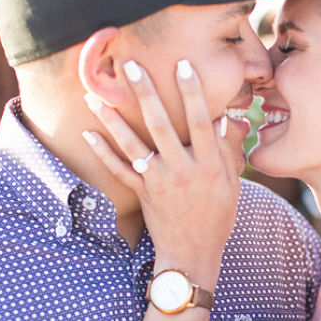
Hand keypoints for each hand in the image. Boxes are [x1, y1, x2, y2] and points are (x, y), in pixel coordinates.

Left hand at [83, 59, 239, 282]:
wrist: (193, 255)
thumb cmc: (217, 217)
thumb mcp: (232, 184)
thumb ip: (227, 151)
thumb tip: (227, 118)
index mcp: (207, 165)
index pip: (201, 121)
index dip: (192, 92)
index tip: (183, 65)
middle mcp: (181, 169)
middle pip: (161, 125)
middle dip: (146, 93)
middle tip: (132, 66)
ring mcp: (159, 181)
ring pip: (132, 144)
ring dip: (112, 119)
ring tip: (95, 96)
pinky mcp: (142, 193)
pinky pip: (119, 170)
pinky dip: (102, 152)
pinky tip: (88, 133)